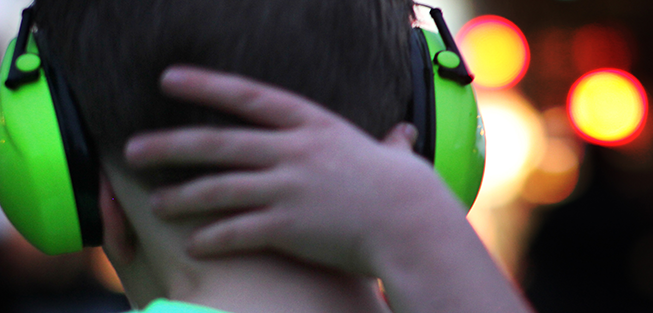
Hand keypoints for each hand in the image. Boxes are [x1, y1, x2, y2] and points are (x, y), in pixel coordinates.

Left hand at [126, 65, 466, 276]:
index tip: (169, 79)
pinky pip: (236, 231)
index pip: (249, 97)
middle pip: (218, 143)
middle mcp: (294, 151)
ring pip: (219, 188)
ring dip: (182, 196)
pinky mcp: (287, 226)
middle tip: (134, 148)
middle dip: (171, 144)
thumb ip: (389, 144)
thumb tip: (402, 137)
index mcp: (314, 125)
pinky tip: (193, 244)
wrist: (412, 224)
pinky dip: (211, 237)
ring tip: (156, 202)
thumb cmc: (407, 190)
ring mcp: (288, 188)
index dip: (206, 86)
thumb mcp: (393, 156)